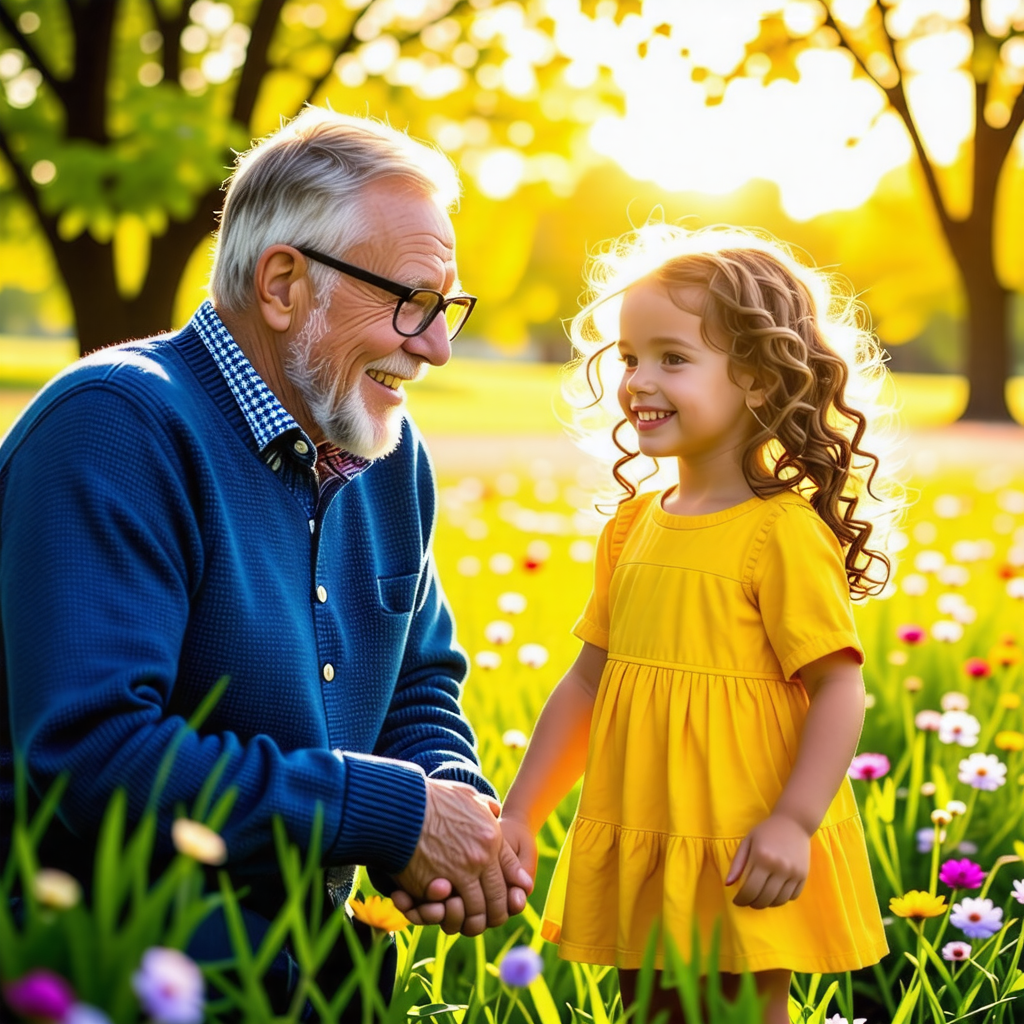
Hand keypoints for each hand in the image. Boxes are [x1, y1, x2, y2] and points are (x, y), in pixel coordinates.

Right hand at [393, 780, 531, 935]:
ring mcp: (459, 874)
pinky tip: (450, 914)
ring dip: (474, 920)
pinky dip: (450, 916)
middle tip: (490, 916)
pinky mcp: (436, 887)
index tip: (508, 893)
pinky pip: (450, 911)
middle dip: (496, 911)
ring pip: (476, 910)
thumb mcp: (467, 795)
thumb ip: (485, 806)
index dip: (512, 886)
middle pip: (498, 897)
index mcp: (492, 837)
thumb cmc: (432, 798)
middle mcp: (480, 858)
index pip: (512, 872)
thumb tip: (496, 810)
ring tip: (470, 921)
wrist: (402, 806)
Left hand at [725, 813, 809, 909]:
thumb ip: (737, 864)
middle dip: (753, 904)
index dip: (741, 899)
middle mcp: (779, 867)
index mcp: (761, 858)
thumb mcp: (747, 842)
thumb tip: (728, 884)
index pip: (750, 889)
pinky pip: (792, 897)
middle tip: (748, 901)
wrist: (794, 822)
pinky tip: (775, 893)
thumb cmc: (766, 831)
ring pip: (779, 900)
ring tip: (761, 898)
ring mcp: (793, 873)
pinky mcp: (804, 876)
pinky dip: (782, 899)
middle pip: (764, 898)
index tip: (737, 900)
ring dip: (768, 904)